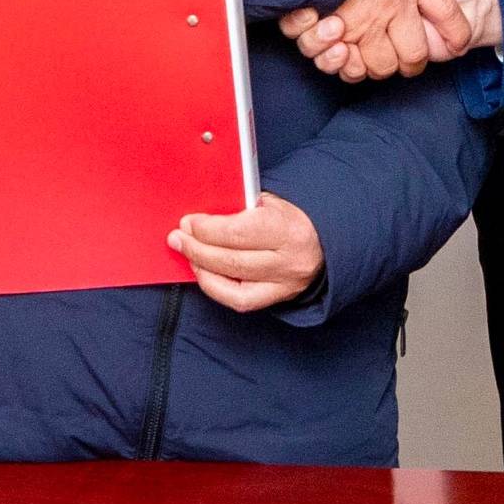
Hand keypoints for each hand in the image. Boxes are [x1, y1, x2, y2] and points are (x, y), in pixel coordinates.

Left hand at [170, 191, 325, 313]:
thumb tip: (202, 218)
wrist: (325, 243)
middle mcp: (288, 261)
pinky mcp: (278, 299)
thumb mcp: (273, 203)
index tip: (188, 222)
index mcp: (288, 229)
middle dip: (197, 248)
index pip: (238, 232)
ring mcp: (283, 284)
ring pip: (232, 284)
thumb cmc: (292, 218)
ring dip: (202, 268)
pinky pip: (239, 300)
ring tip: (188, 254)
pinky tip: (204, 273)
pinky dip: (216, 287)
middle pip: (231, 259)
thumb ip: (241, 209)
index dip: (207, 229)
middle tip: (178, 238)